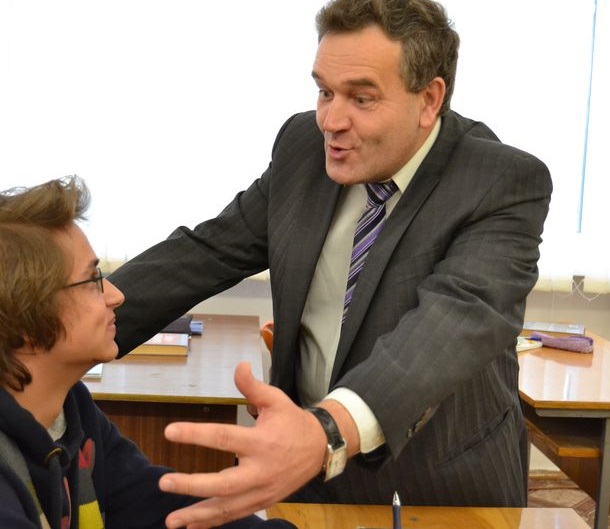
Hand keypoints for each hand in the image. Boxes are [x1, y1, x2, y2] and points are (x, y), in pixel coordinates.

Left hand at [159, 361, 327, 528]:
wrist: (320, 448)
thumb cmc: (293, 422)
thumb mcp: (276, 400)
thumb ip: (253, 386)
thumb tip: (240, 366)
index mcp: (262, 442)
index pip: (224, 438)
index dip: (196, 434)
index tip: (169, 432)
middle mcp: (260, 470)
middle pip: (223, 483)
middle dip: (192, 486)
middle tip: (164, 482)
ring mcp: (262, 491)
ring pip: (227, 507)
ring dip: (198, 515)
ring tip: (171, 520)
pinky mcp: (262, 502)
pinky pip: (235, 514)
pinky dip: (213, 522)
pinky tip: (192, 526)